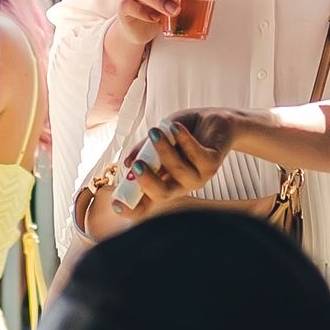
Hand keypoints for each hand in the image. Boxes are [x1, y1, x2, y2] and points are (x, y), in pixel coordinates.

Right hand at [111, 112, 234, 216]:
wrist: (214, 121)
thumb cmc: (182, 132)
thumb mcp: (158, 137)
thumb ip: (144, 150)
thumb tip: (127, 163)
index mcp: (163, 182)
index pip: (146, 203)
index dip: (130, 208)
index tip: (115, 205)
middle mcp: (180, 185)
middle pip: (162, 195)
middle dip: (148, 182)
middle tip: (136, 165)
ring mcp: (198, 177)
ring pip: (179, 171)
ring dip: (165, 150)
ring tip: (155, 131)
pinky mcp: (213, 163)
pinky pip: (198, 155)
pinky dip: (185, 140)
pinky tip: (176, 127)